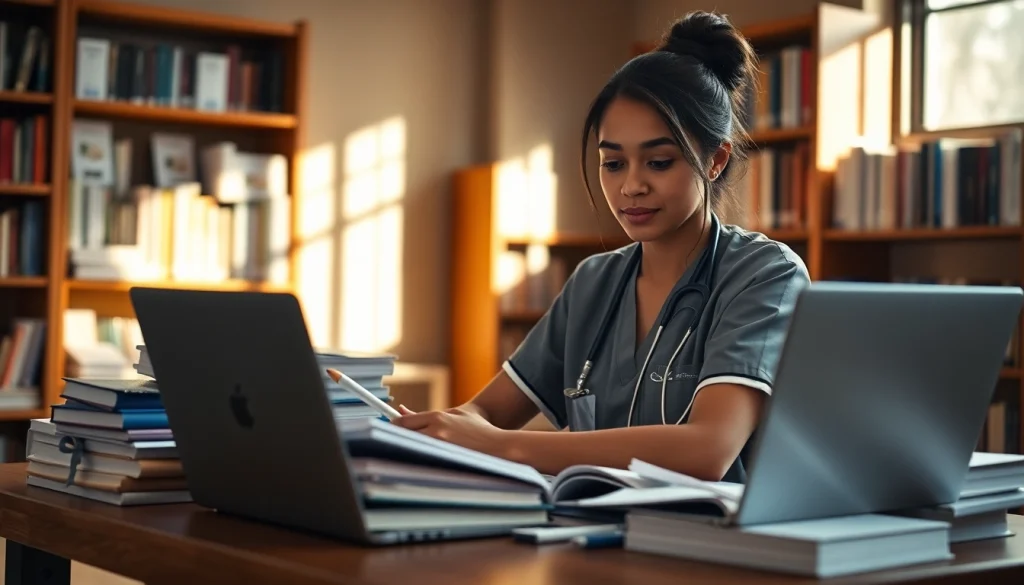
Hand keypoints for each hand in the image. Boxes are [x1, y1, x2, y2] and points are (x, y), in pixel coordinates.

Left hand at [393, 406, 507, 456]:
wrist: (500, 446)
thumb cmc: (480, 428)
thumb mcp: (456, 414)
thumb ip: (429, 413)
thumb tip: (401, 409)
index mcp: (438, 417)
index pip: (404, 422)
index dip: (393, 426)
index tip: (389, 430)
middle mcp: (437, 432)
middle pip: (402, 436)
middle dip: (394, 439)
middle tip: (391, 444)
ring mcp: (441, 449)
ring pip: (410, 450)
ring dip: (404, 452)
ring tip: (403, 455)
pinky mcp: (446, 463)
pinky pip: (423, 463)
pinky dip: (418, 463)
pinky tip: (418, 465)